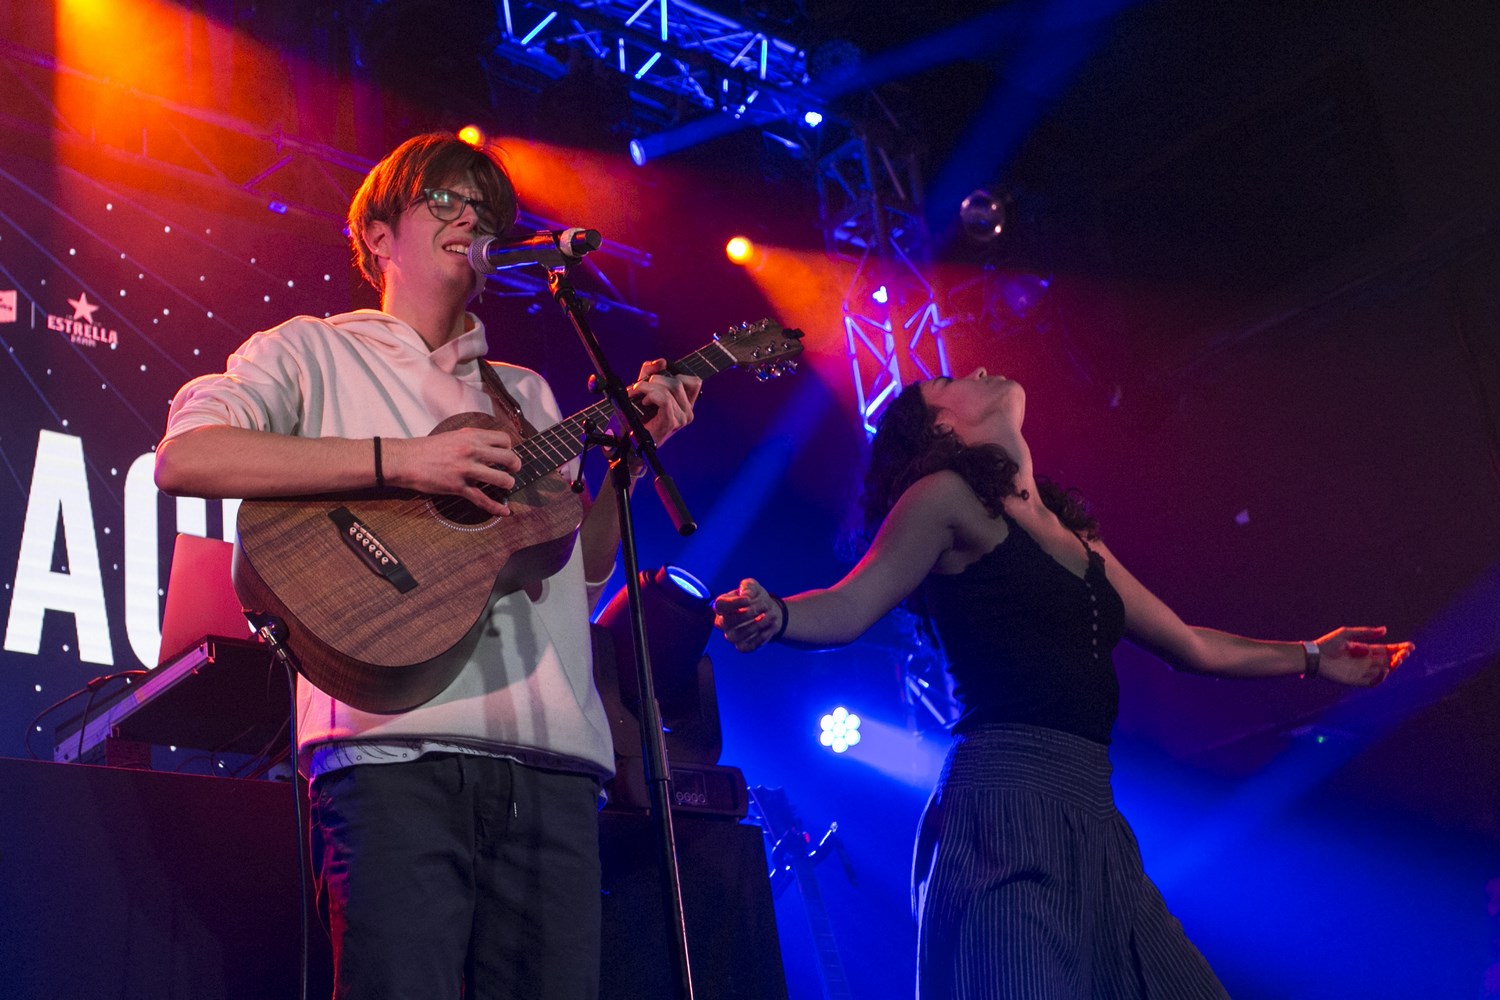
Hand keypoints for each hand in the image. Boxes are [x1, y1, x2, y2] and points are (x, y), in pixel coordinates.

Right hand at [383, 428, 520, 516]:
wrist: (405, 460)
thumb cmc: (427, 448)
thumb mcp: (453, 436)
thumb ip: (472, 440)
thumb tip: (490, 447)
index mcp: (471, 436)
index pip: (504, 440)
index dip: (509, 448)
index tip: (506, 455)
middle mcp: (471, 451)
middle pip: (508, 458)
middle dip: (515, 466)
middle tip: (513, 470)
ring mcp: (465, 470)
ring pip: (500, 479)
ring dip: (507, 484)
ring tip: (506, 485)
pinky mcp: (458, 487)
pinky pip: (482, 500)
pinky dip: (496, 507)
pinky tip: (505, 511)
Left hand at [630, 358, 701, 448]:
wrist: (625, 442)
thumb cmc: (633, 418)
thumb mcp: (642, 389)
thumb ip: (650, 373)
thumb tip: (662, 362)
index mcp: (685, 406)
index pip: (694, 381)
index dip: (674, 373)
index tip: (653, 378)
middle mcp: (687, 413)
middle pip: (678, 381)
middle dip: (655, 379)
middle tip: (637, 388)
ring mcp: (681, 419)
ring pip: (671, 387)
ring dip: (647, 386)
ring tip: (635, 394)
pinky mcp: (671, 422)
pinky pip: (665, 398)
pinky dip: (650, 394)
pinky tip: (642, 402)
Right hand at [714, 578, 781, 652]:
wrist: (768, 611)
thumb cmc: (756, 597)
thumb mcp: (753, 586)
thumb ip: (748, 587)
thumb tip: (746, 596)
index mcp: (722, 606)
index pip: (720, 605)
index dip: (734, 603)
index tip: (749, 599)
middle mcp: (722, 622)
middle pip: (727, 622)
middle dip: (748, 614)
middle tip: (764, 605)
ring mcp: (731, 635)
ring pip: (737, 635)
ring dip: (757, 625)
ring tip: (771, 615)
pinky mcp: (741, 646)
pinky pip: (747, 647)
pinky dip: (760, 637)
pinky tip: (770, 626)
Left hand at [1315, 626, 1413, 686]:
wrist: (1314, 656)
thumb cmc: (1328, 644)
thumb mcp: (1347, 634)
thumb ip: (1366, 633)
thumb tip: (1385, 630)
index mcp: (1365, 650)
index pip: (1386, 650)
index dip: (1399, 649)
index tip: (1410, 646)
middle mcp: (1366, 662)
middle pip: (1388, 661)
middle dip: (1399, 657)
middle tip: (1406, 653)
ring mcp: (1361, 672)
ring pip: (1383, 671)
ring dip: (1393, 666)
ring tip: (1398, 659)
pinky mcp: (1355, 681)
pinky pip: (1372, 682)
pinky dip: (1380, 678)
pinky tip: (1385, 670)